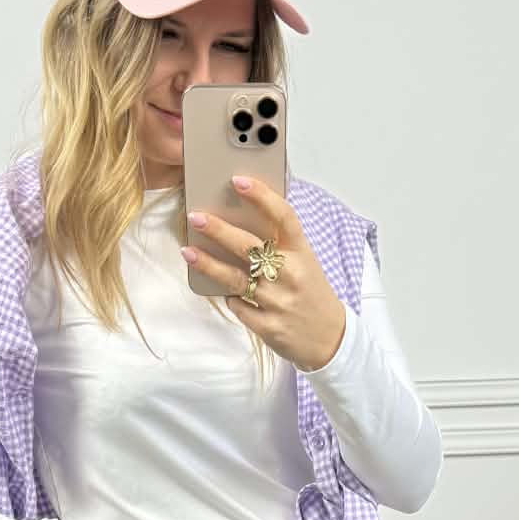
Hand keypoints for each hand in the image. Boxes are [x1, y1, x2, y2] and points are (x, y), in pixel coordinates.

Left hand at [180, 175, 346, 373]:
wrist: (330, 338)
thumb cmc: (310, 292)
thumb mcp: (304, 262)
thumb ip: (279, 243)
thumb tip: (239, 218)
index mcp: (302, 253)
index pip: (283, 217)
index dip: (261, 197)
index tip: (238, 181)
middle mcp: (291, 275)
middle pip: (250, 247)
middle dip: (220, 230)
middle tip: (196, 217)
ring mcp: (280, 302)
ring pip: (237, 279)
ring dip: (209, 264)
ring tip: (188, 251)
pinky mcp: (269, 326)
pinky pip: (239, 308)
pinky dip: (230, 298)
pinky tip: (224, 291)